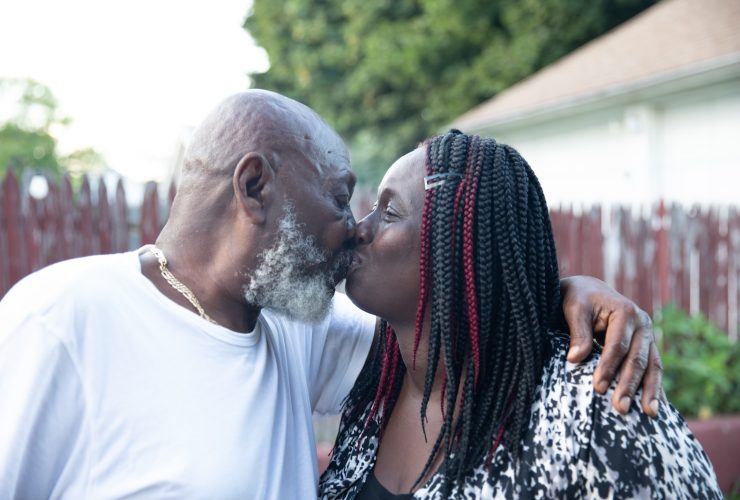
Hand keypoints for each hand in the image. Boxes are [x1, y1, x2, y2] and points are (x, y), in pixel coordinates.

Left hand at [560, 276, 662, 416]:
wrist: (589, 291)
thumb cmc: (579, 299)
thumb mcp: (574, 308)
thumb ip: (578, 332)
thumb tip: (575, 358)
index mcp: (625, 312)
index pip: (617, 345)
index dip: (608, 367)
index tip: (598, 388)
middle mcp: (643, 324)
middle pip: (638, 359)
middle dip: (629, 385)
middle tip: (620, 408)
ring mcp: (648, 336)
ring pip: (652, 366)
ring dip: (650, 391)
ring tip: (649, 414)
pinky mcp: (648, 346)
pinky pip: (654, 369)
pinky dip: (655, 387)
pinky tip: (657, 406)